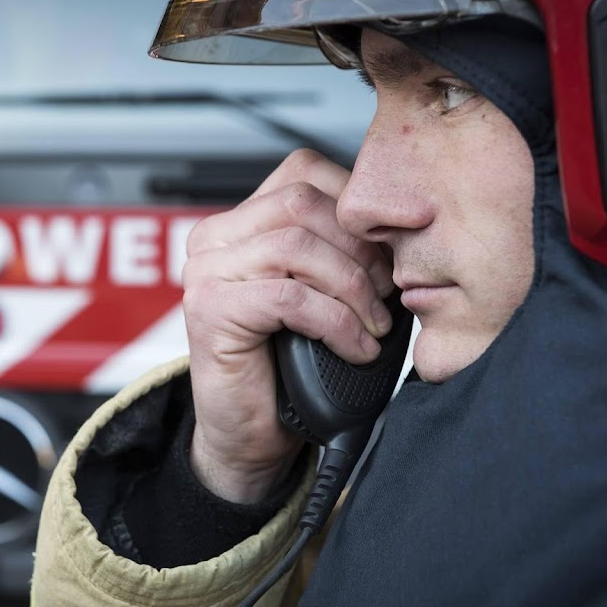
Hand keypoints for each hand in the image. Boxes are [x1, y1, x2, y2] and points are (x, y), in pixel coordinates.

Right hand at [183, 149, 393, 503]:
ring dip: (352, 287)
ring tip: (375, 323)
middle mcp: (213, 238)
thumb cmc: (285, 364)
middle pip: (302, 205)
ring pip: (297, 246)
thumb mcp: (316, 292)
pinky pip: (290, 297)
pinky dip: (336, 322)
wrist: (247, 434)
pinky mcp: (210, 309)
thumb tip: (400, 223)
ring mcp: (206, 271)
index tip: (397, 239)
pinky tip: (355, 346)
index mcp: (238, 222)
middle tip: (389, 290)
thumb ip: (336, 250)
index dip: (357, 201)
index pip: (303, 172)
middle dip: (360, 248)